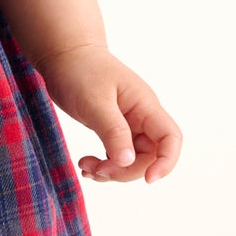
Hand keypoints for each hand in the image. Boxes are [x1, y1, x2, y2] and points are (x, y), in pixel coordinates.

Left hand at [39, 44, 182, 184]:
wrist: (65, 54)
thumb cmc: (81, 71)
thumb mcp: (95, 103)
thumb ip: (113, 132)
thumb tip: (128, 162)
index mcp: (144, 106)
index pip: (170, 138)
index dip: (166, 162)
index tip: (149, 180)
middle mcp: (141, 117)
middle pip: (150, 156)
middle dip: (126, 171)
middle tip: (97, 170)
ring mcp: (128, 124)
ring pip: (132, 160)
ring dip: (112, 171)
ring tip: (86, 166)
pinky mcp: (113, 129)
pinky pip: (117, 155)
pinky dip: (103, 166)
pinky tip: (85, 164)